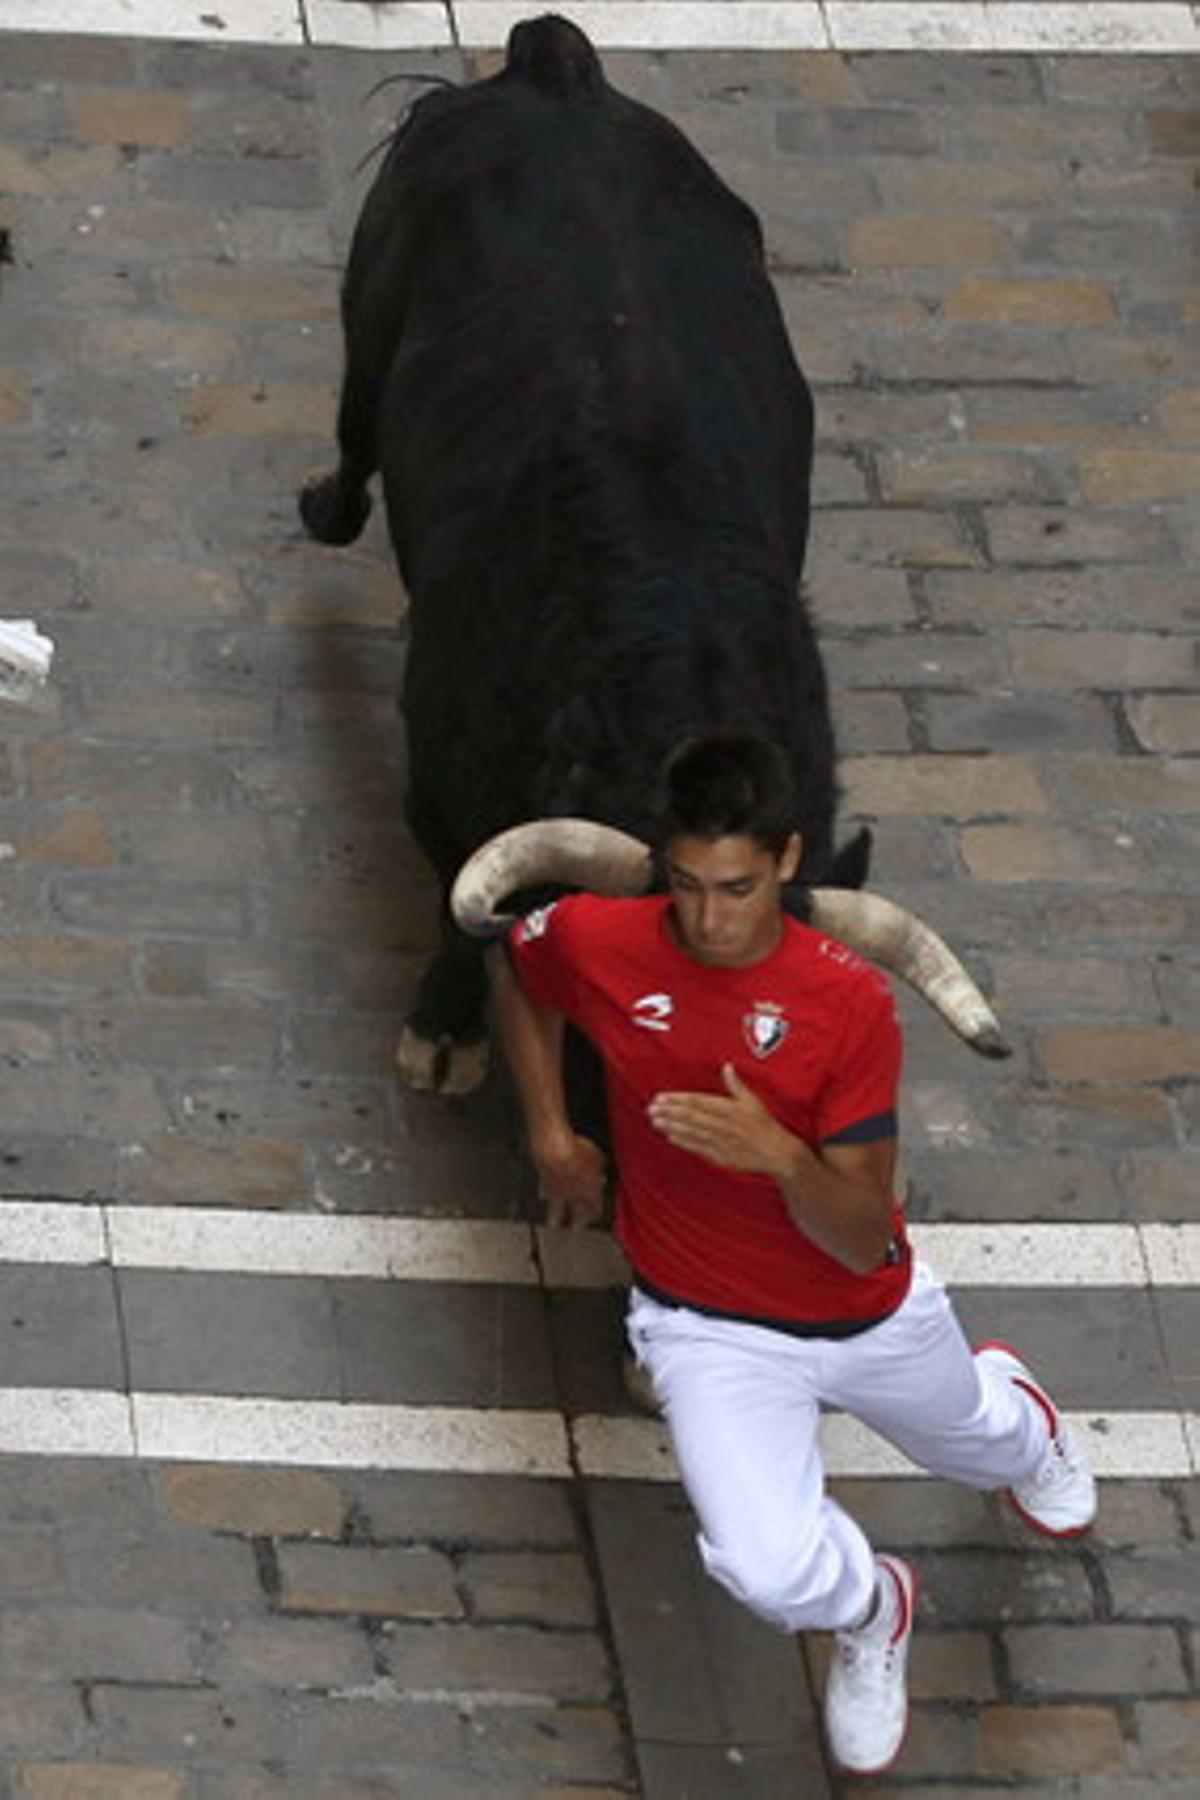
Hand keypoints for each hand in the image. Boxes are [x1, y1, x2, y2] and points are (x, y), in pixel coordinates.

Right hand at [531, 1129, 606, 1227]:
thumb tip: (602, 1172)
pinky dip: (544, 1195)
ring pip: (556, 1209)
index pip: (595, 1209)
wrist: (554, 1150)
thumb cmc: (579, 1153)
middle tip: (575, 1230)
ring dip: (555, 1218)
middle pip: (576, 1215)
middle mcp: (573, 1196)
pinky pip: (545, 1192)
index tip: (595, 1217)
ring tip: (553, 1225)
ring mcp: (557, 1191)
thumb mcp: (599, 1158)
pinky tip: (542, 1197)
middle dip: (577, 1223)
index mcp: (591, 1192)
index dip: (596, 1214)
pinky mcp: (543, 1183)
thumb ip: (600, 1169)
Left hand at [647, 1063, 797, 1179]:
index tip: (661, 1097)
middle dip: (669, 1112)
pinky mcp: (720, 1156)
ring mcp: (720, 1141)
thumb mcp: (753, 1102)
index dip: (677, 1100)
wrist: (777, 1153)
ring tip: (655, 1121)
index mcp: (729, 1108)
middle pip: (691, 1116)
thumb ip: (736, 1085)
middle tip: (651, 1108)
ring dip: (671, 1126)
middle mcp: (722, 1124)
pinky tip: (670, 1137)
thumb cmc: (765, 1125)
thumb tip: (727, 1066)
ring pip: (691, 1132)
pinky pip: (698, 1148)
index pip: (697, 1102)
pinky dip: (683, 1142)